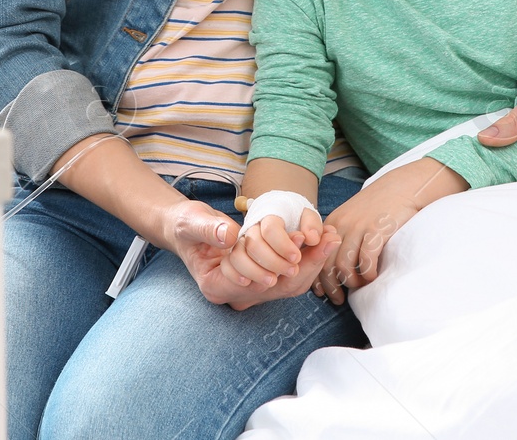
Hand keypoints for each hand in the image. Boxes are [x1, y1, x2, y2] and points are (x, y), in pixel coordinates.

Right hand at [163, 197, 340, 310]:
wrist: (184, 227)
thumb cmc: (184, 226)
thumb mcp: (192, 223)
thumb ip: (209, 230)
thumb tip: (230, 237)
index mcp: (215, 286)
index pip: (254, 286)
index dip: (279, 268)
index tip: (299, 251)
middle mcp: (235, 294)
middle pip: (279, 287)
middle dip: (307, 264)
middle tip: (330, 239)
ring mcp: (249, 287)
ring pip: (288, 282)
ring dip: (311, 259)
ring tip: (331, 238)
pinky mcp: (260, 275)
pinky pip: (288, 270)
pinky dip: (305, 255)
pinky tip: (321, 239)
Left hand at [314, 178, 421, 304]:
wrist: (400, 187)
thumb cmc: (376, 207)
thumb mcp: (351, 218)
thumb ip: (341, 238)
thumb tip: (334, 269)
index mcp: (332, 224)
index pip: (316, 257)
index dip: (318, 279)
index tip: (323, 293)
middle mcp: (341, 226)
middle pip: (328, 265)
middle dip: (332, 287)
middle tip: (339, 299)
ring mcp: (359, 228)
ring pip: (345, 266)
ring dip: (352, 282)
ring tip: (360, 286)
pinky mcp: (377, 230)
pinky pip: (366, 261)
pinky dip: (368, 274)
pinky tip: (373, 276)